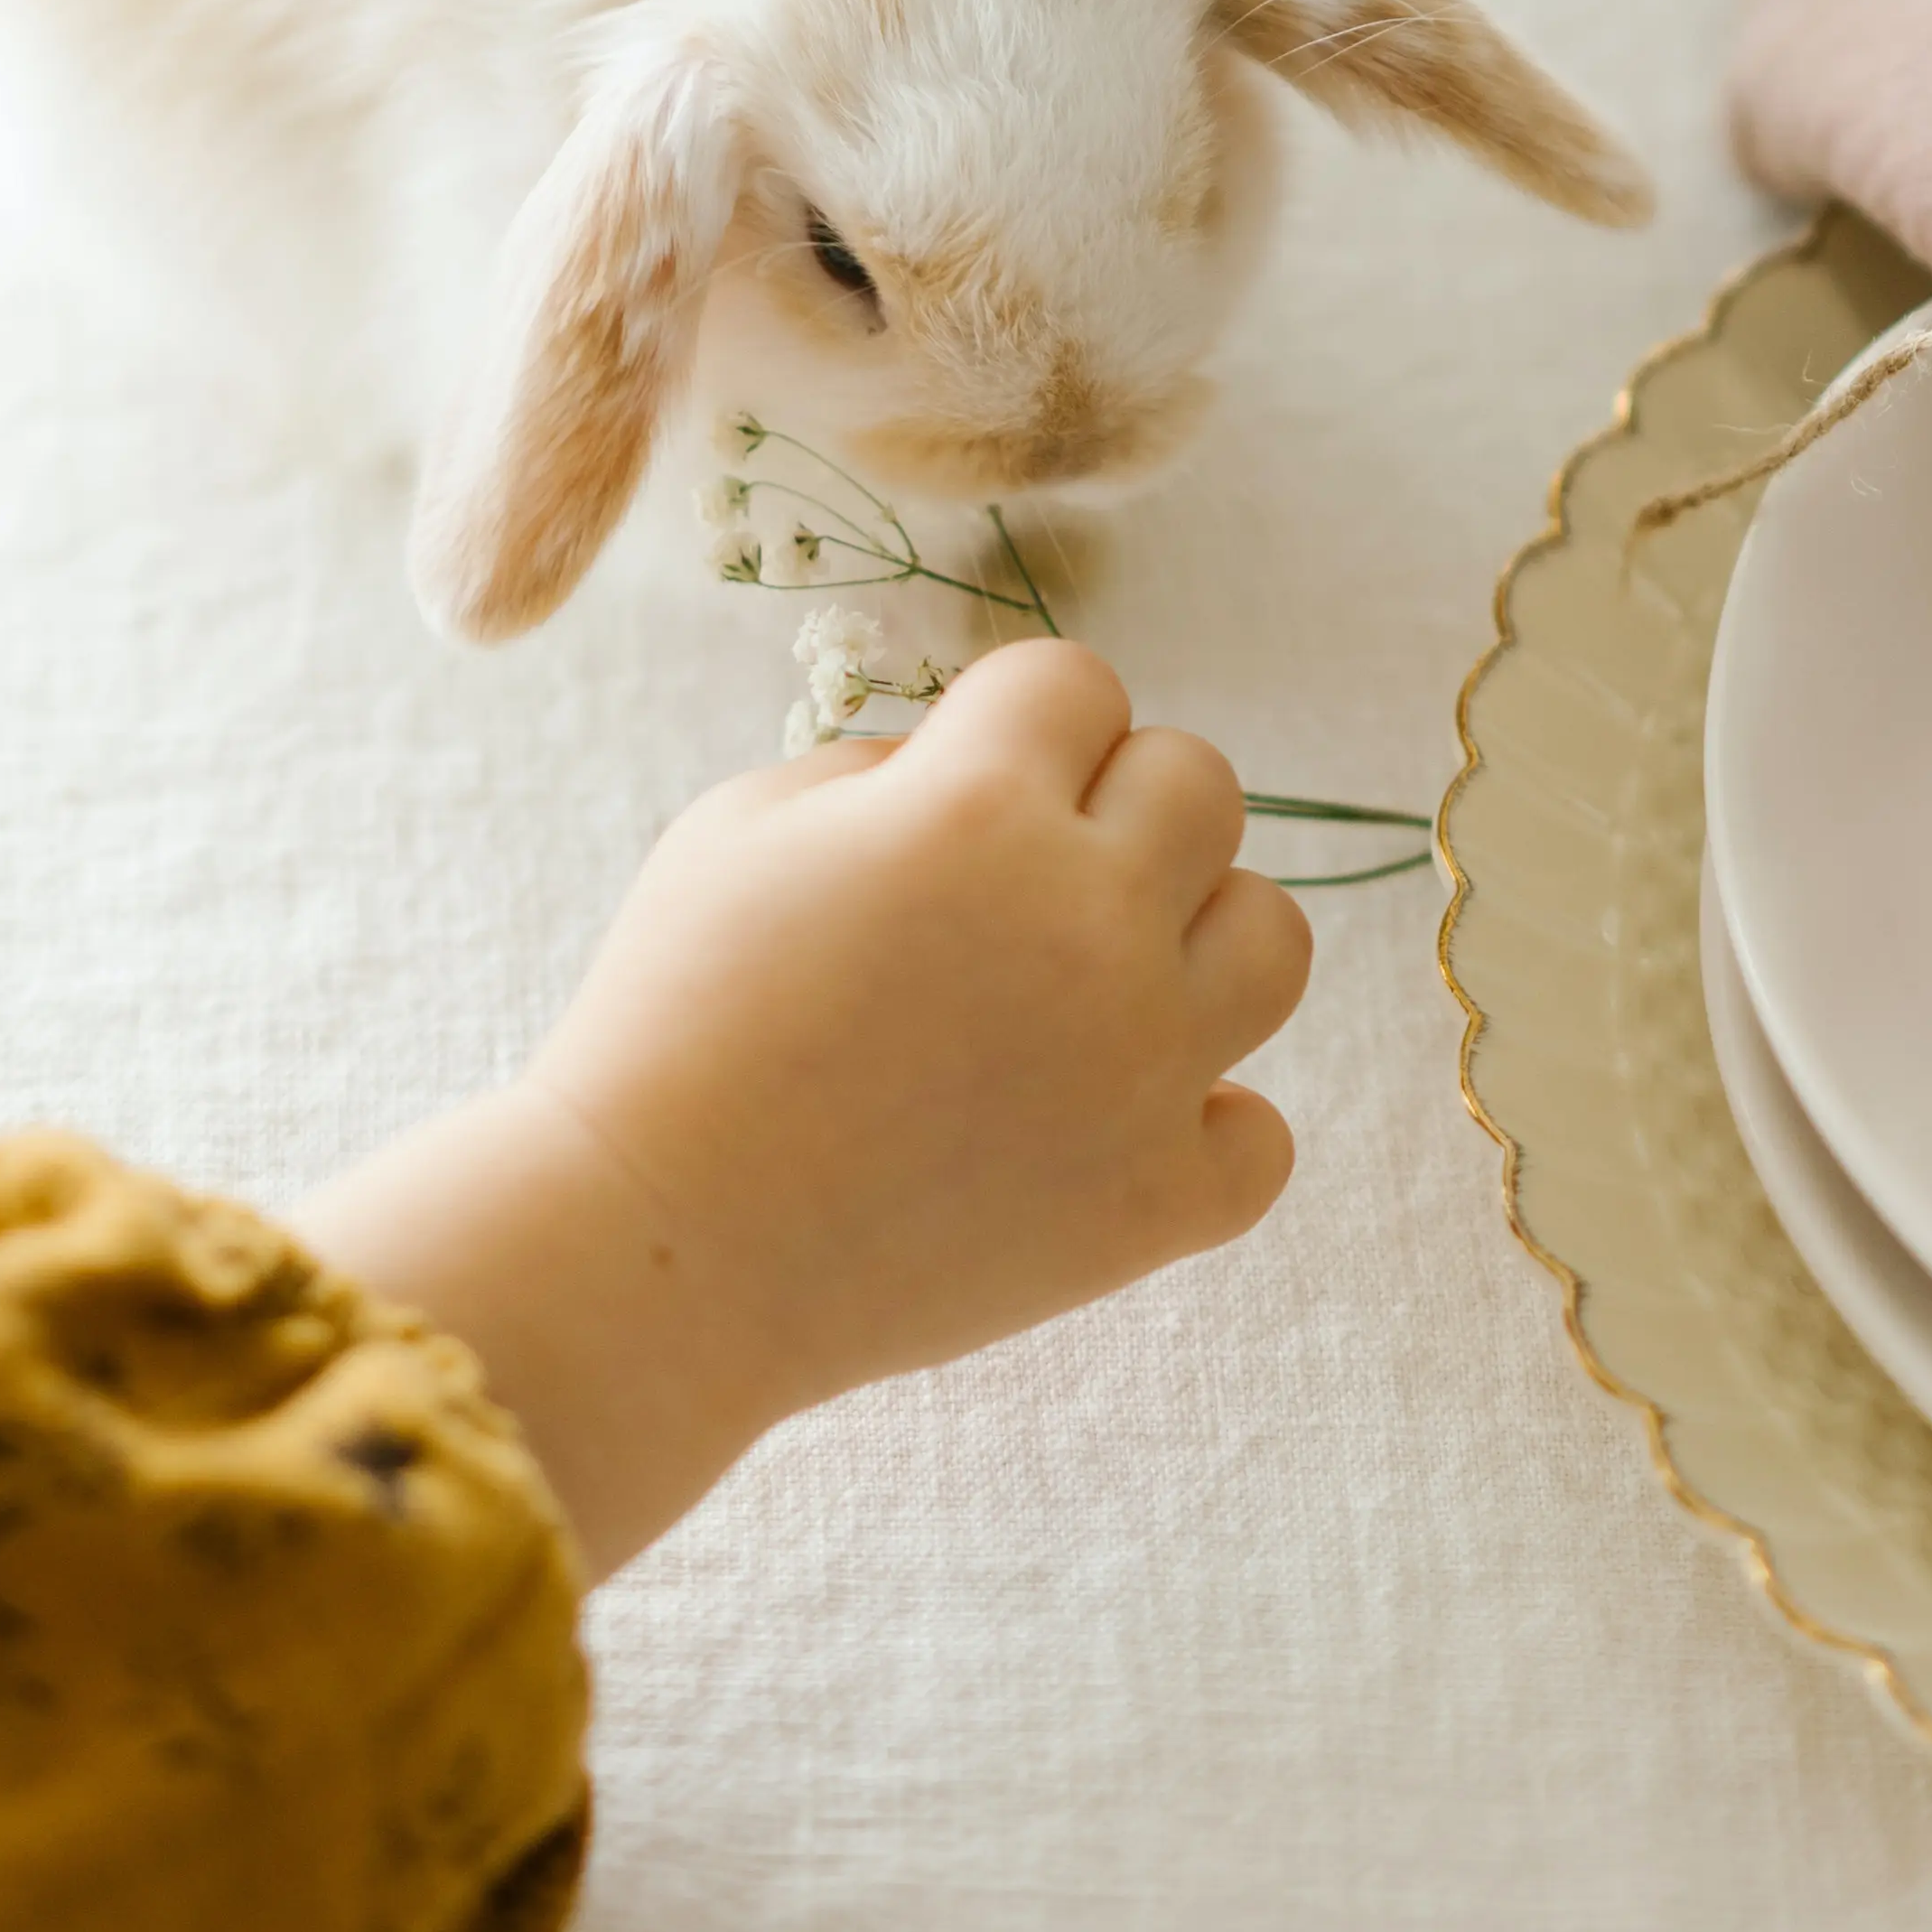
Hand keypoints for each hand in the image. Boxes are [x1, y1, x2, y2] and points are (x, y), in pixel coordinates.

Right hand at [302, 647, 1308, 1575]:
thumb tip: (977, 769)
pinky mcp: (1155, 1203)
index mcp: (980, 806)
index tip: (957, 790)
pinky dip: (1196, 1129)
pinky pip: (1260, 1135)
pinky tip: (1102, 1127)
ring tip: (1091, 990)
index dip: (1015, 725)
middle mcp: (1090, 921)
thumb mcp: (741, 826)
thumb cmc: (671, 1019)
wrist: (657, 1248)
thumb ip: (882, 767)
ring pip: (1273, 940)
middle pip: (1203, 787)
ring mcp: (1142, 1068)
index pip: (1080, 683)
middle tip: (1020, 884)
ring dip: (1192, 944)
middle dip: (1115, 809)